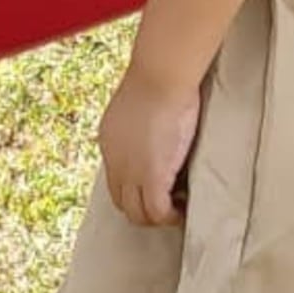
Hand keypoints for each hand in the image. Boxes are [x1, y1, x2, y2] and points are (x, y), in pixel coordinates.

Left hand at [101, 63, 202, 226]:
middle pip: (122, 201)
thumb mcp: (142, 100)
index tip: (161, 182)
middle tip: (170, 200)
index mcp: (109, 141)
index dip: (137, 186)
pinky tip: (183, 209)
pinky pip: (157, 212)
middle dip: (144, 207)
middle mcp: (114, 161)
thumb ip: (144, 116)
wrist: (161, 75)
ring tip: (179, 208)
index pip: (116, 178)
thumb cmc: (159, 76)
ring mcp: (131, 172)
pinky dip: (170, 216)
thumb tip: (162, 116)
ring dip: (157, 216)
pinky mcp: (152, 177)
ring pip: (136, 214)